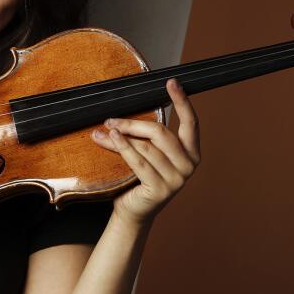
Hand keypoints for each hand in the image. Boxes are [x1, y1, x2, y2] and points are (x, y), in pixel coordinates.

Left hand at [91, 78, 200, 225]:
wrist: (132, 211)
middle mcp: (189, 165)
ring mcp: (177, 179)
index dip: (182, 100)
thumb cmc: (140, 177)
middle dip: (133, 123)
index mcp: (191, 152)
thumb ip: (146, 135)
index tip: (171, 82)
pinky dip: (122, 147)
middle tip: (110, 119)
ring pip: (146, 147)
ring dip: (121, 136)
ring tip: (102, 131)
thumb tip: (123, 111)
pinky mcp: (160, 189)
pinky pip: (138, 161)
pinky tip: (110, 139)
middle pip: (160, 132)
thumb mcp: (148, 152)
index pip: (190, 121)